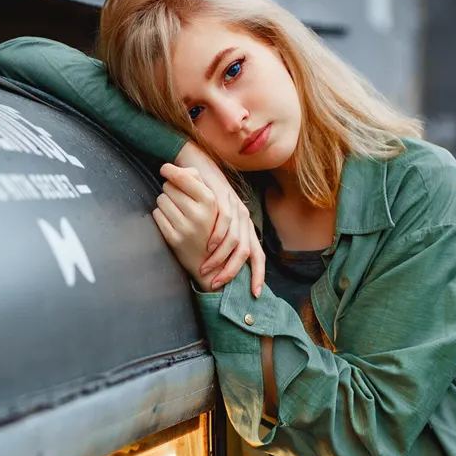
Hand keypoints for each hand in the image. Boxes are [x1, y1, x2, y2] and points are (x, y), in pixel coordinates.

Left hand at [152, 165, 217, 290]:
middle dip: (170, 190)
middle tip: (178, 199)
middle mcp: (198, 215)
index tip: (164, 168)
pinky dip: (160, 215)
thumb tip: (176, 169)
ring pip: (161, 200)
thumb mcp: (211, 202)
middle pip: (169, 187)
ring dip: (165, 202)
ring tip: (176, 211)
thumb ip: (197, 181)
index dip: (170, 170)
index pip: (182, 178)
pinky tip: (171, 221)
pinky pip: (157, 215)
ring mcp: (185, 228)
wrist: (209, 260)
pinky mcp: (173, 239)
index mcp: (210, 202)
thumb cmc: (208, 224)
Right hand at [173, 144, 264, 296]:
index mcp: (244, 225)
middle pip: (247, 251)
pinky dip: (217, 236)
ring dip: (221, 258)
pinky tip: (208, 246)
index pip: (257, 253)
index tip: (255, 293)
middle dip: (233, 271)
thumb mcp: (214, 218)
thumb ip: (218, 237)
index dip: (259, 274)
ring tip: (207, 270)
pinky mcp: (224, 198)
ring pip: (235, 239)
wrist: (197, 162)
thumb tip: (216, 264)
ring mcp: (235, 207)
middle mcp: (244, 217)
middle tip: (218, 285)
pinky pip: (225, 221)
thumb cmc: (202, 194)